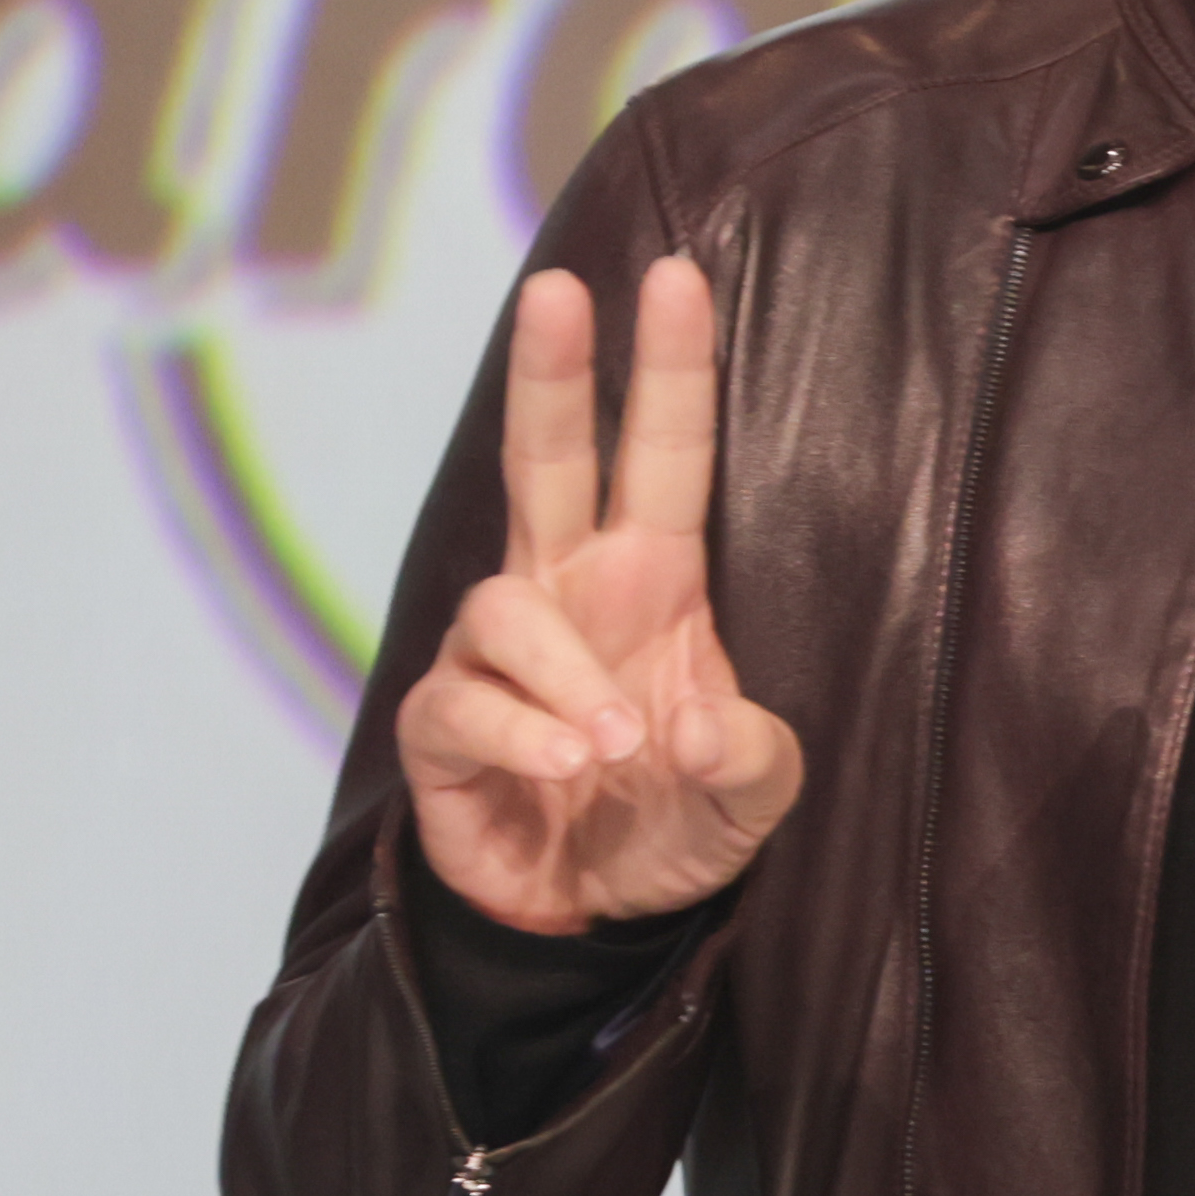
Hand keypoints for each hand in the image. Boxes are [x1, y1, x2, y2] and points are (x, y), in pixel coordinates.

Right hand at [397, 253, 803, 933]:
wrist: (589, 919)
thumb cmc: (668, 821)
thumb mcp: (750, 802)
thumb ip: (751, 761)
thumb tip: (694, 726)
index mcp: (651, 580)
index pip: (664, 455)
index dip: (670, 370)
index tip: (677, 276)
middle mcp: (567, 593)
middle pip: (546, 459)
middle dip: (552, 375)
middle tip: (557, 289)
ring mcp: (497, 657)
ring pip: (504, 608)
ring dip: (566, 675)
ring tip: (616, 744)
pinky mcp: (443, 728)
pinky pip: (464, 704)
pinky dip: (521, 734)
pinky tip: (568, 767)